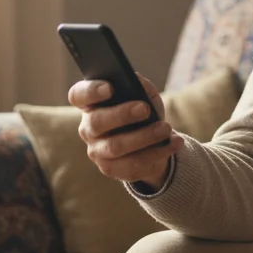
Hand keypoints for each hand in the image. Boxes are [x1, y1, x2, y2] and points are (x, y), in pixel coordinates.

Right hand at [68, 74, 182, 189]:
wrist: (151, 144)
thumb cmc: (143, 113)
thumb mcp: (145, 95)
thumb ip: (140, 86)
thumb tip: (137, 83)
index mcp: (91, 104)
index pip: (78, 95)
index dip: (91, 91)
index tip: (111, 87)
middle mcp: (88, 127)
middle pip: (97, 122)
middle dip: (122, 114)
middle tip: (145, 109)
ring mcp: (96, 150)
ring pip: (116, 146)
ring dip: (144, 136)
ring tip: (166, 128)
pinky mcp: (110, 169)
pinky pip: (132, 164)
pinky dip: (157, 152)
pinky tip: (174, 142)